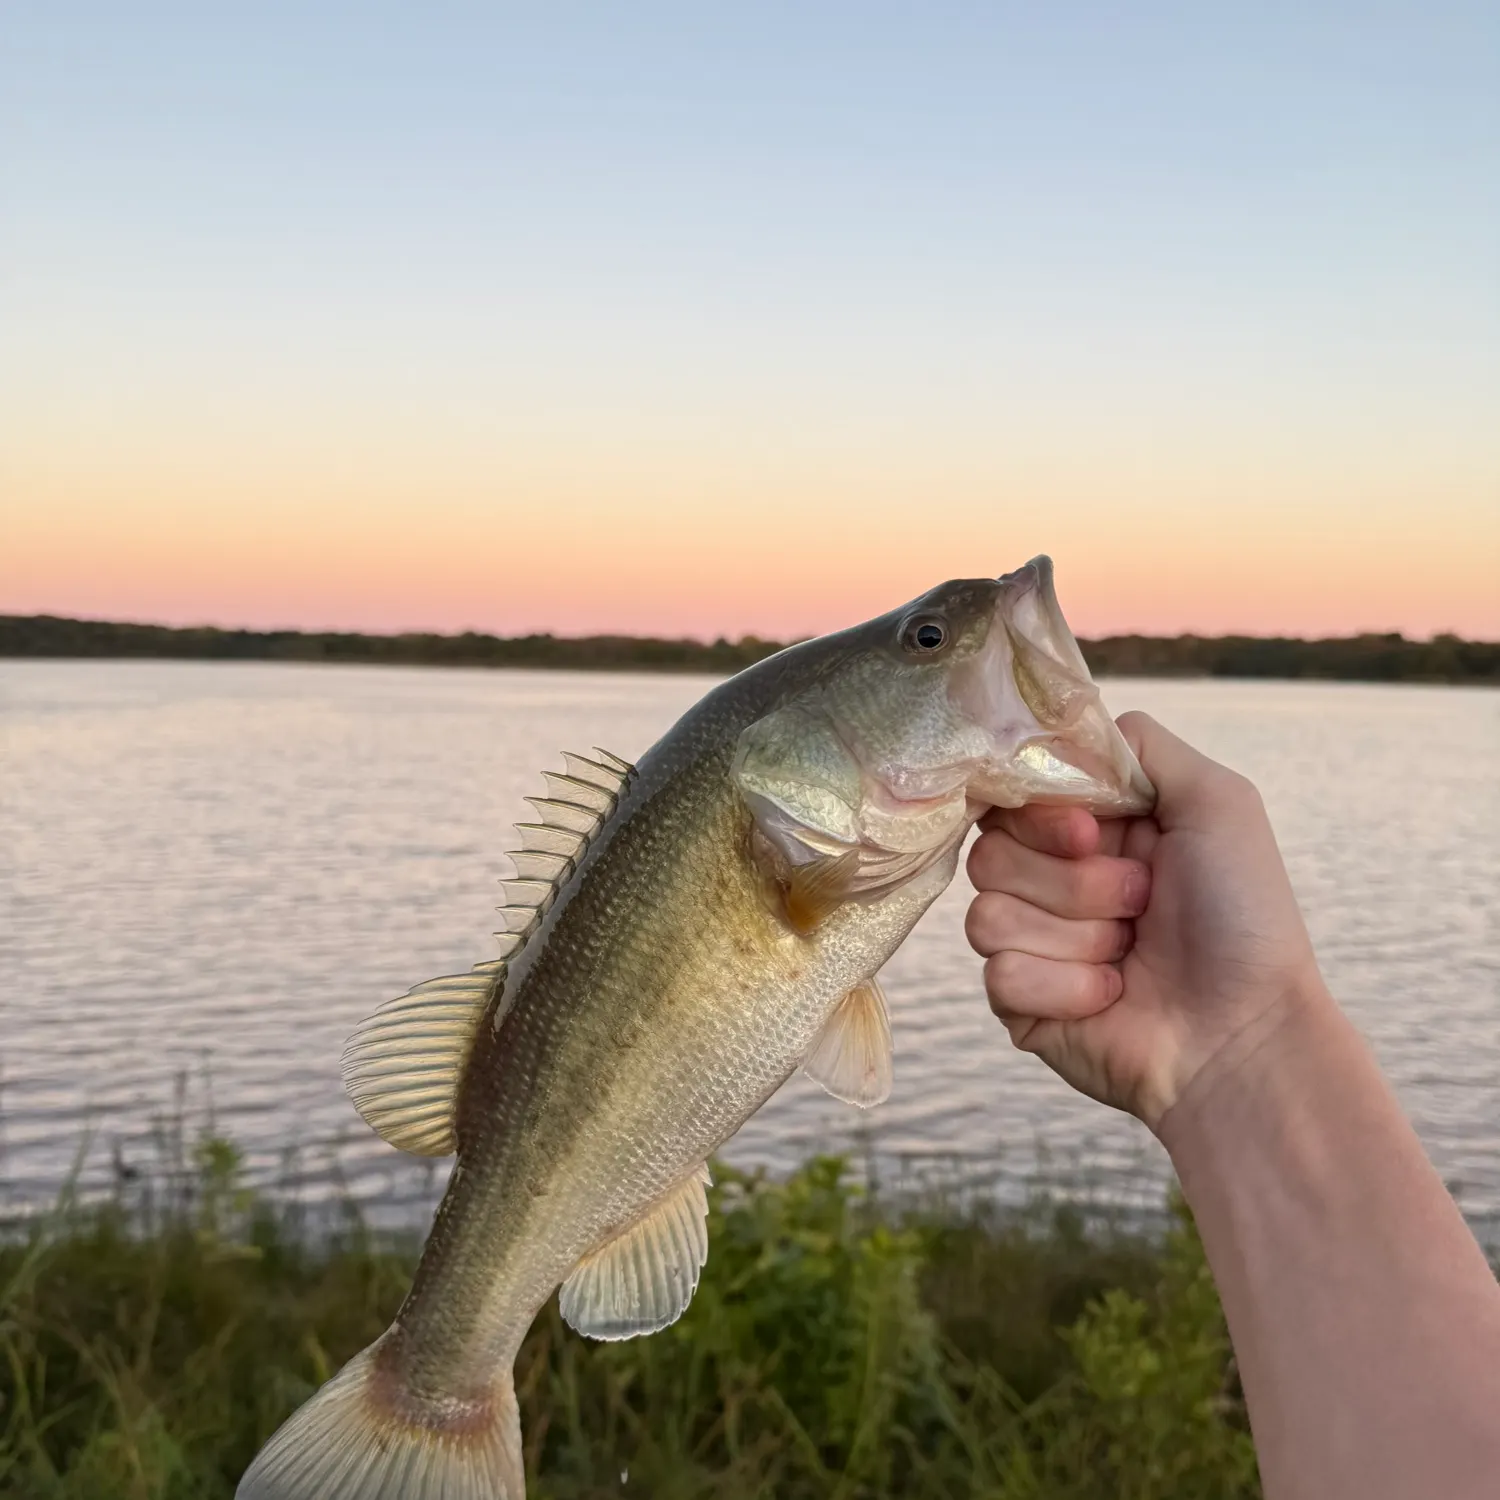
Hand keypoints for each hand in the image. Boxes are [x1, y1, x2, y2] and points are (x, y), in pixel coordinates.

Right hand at [965, 712, 1326, 1129]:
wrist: (1247, 1035)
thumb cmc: (1245, 918)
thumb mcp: (1216, 800)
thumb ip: (1139, 745)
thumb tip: (1063, 731)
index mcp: (1091, 832)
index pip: (1012, 797)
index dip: (1043, 815)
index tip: (1092, 833)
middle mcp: (1054, 883)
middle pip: (989, 853)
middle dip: (1072, 882)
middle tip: (1139, 902)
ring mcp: (1034, 944)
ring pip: (987, 914)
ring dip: (1075, 936)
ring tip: (1130, 953)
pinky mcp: (1021, 1003)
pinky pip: (998, 974)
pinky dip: (1066, 986)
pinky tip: (1112, 996)